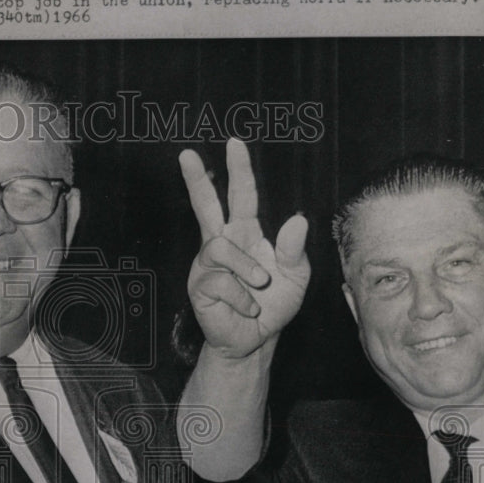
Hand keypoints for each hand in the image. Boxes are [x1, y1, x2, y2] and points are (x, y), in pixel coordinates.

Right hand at [180, 138, 309, 358]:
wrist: (256, 339)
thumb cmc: (274, 304)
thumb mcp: (295, 276)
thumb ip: (294, 250)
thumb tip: (296, 221)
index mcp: (246, 234)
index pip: (242, 196)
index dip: (239, 170)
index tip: (234, 143)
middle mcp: (222, 243)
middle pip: (205, 205)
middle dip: (196, 179)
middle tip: (187, 154)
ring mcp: (207, 265)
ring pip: (221, 249)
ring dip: (247, 268)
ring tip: (260, 286)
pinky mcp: (199, 287)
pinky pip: (221, 283)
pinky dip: (243, 297)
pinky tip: (249, 307)